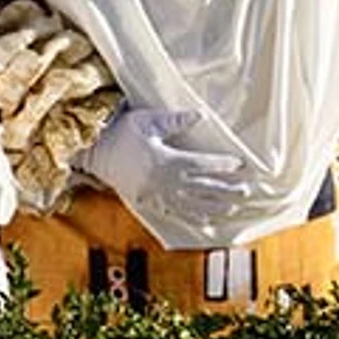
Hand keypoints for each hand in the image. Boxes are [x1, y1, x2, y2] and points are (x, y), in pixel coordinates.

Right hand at [80, 107, 248, 217]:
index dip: (221, 164)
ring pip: (191, 205)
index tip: (239, 164)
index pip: (201, 164)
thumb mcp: (146, 121)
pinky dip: (192, 218)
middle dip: (226, 190)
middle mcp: (165, 181)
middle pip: (202, 188)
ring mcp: (156, 194)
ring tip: (232, 209)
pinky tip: (205, 223)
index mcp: (167, 160)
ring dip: (213, 208)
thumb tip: (200, 115)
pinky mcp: (147, 202)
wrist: (93, 151)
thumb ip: (174, 120)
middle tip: (246, 192)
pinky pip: (174, 213)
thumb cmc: (119, 132)